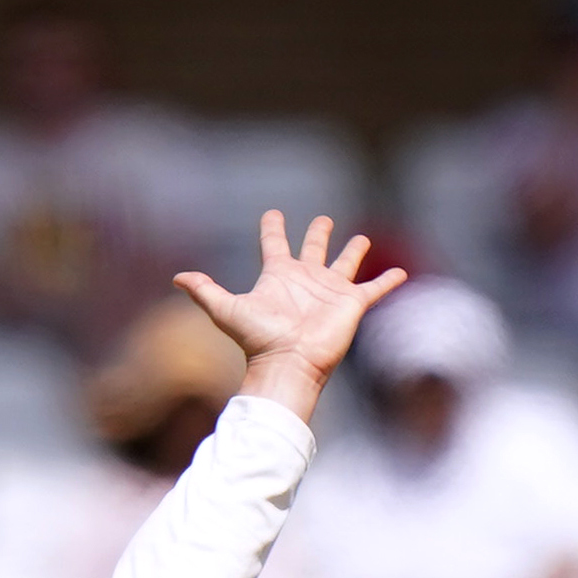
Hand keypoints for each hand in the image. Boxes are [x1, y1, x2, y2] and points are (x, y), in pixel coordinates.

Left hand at [174, 212, 407, 423]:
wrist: (288, 364)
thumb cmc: (258, 339)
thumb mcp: (226, 310)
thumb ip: (204, 291)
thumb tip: (176, 277)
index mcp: (279, 277)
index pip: (275, 245)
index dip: (273, 228)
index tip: (274, 213)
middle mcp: (305, 281)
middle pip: (313, 250)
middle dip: (317, 234)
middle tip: (322, 220)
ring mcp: (329, 292)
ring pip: (344, 264)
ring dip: (353, 251)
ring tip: (361, 238)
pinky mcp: (351, 305)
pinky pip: (373, 289)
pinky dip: (387, 281)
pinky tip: (400, 272)